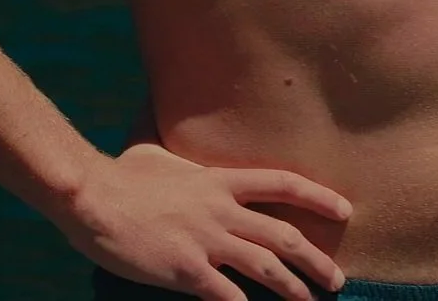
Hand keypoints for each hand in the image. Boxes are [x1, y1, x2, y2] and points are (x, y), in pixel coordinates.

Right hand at [61, 143, 351, 300]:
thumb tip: (178, 152)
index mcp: (219, 180)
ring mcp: (205, 241)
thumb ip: (182, 160)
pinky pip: (227, 296)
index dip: (318, 197)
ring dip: (294, 288)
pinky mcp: (186, 270)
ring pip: (265, 267)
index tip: (345, 209)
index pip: (282, 184)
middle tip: (338, 279)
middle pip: (283, 235)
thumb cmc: (121, 175)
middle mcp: (221, 210)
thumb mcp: (160, 155)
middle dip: (316, 259)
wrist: (92, 197)